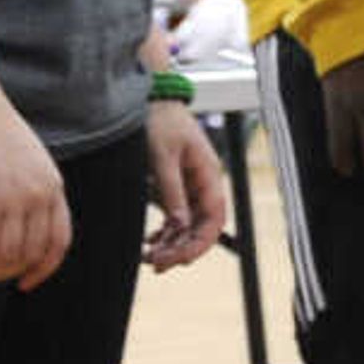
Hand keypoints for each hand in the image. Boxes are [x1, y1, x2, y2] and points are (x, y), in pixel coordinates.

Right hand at [0, 84, 71, 292]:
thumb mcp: (20, 158)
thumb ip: (25, 186)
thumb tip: (14, 218)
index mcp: (53, 185)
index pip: (59, 241)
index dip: (44, 268)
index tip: (26, 282)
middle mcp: (39, 195)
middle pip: (30, 254)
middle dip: (6, 274)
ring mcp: (14, 198)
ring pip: (6, 255)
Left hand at [141, 102, 227, 270]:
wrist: (150, 99)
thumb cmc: (160, 121)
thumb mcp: (162, 156)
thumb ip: (171, 190)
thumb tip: (177, 225)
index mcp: (209, 175)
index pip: (214, 219)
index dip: (200, 243)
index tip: (179, 260)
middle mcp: (203, 185)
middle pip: (200, 228)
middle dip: (181, 249)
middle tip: (156, 264)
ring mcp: (189, 187)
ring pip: (187, 226)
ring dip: (171, 244)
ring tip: (149, 258)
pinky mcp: (174, 187)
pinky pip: (175, 218)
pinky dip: (165, 233)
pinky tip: (151, 242)